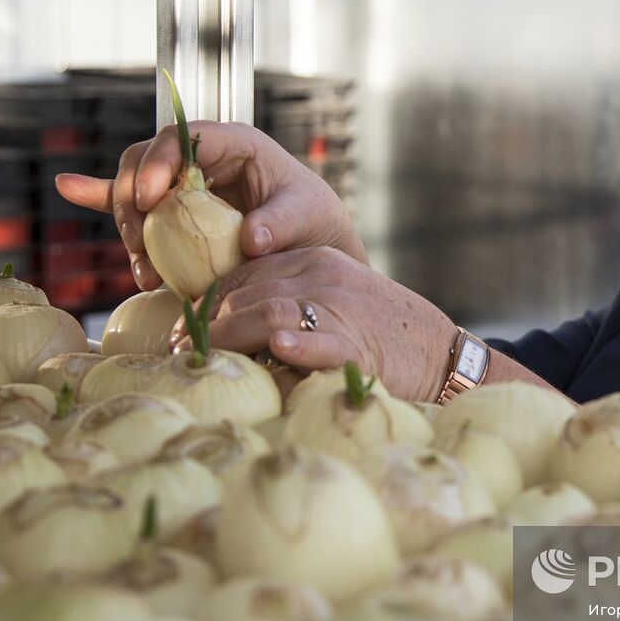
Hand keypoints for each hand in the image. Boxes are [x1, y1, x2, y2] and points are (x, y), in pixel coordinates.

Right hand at [54, 121, 365, 289]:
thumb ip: (282, 223)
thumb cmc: (315, 223)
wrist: (311, 250)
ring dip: (128, 228)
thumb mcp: (308, 217)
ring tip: (145, 272)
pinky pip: (128, 202)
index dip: (158, 161)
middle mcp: (200, 160)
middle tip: (140, 244)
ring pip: (133, 191)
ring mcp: (180, 186)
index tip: (149, 199)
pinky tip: (68, 186)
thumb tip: (252, 239)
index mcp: (234, 144)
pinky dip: (99, 197)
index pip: (183, 138)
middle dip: (131, 199)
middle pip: (144, 162)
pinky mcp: (171, 212)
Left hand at [175, 247, 456, 402]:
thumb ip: (287, 304)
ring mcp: (343, 308)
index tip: (182, 331)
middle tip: (178, 354)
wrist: (441, 355)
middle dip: (206, 323)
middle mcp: (324, 276)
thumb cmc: (379, 337)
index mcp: (315, 260)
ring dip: (229, 335)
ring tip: (200, 360)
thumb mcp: (332, 303)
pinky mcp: (361, 344)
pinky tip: (279, 347)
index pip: (244, 272)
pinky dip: (299, 343)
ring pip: (271, 310)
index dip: (206, 301)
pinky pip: (324, 340)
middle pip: (248, 291)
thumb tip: (227, 329)